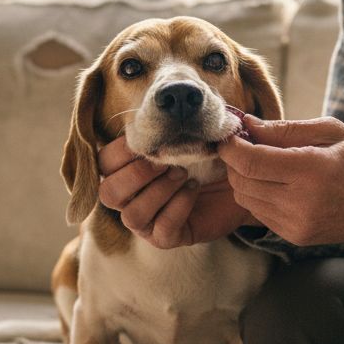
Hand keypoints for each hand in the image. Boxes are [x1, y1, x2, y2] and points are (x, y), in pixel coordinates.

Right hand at [96, 136, 253, 248]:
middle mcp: (130, 197)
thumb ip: (169, 124)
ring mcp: (146, 221)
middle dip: (136, 174)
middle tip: (165, 162)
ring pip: (131, 215)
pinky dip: (178, 207)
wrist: (241, 178)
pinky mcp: (166, 238)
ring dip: (158, 191)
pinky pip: (161, 230)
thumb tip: (161, 105)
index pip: (103, 163)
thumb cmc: (208, 152)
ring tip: (183, 175)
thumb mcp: (189, 132)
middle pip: (107, 192)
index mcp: (127, 169)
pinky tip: (194, 190)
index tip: (147, 140)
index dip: (120, 152)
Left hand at [217, 116, 343, 246]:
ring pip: (246, 199)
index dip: (231, 147)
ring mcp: (298, 224)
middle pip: (242, 182)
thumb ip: (285, 129)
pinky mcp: (296, 237)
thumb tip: (247, 124)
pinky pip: (260, 214)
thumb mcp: (330, 131)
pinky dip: (258, 196)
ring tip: (260, 163)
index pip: (251, 161)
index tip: (229, 135)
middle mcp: (302, 202)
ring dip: (244, 179)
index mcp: (312, 170)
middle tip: (243, 145)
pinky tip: (275, 184)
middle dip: (234, 161)